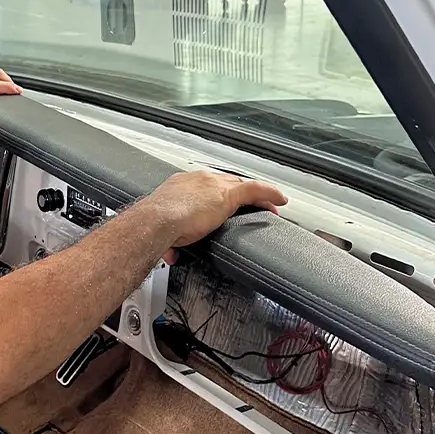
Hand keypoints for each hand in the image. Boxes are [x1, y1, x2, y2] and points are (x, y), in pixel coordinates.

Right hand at [147, 171, 286, 264]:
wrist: (157, 220)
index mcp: (181, 186)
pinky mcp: (228, 195)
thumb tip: (171, 253)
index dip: (218, 194)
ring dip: (256, 196)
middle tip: (250, 204)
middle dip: (239, 193)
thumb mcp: (165, 231)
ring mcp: (213, 185)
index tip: (222, 205)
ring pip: (242, 186)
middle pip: (226, 182)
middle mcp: (198, 180)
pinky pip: (255, 190)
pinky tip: (279, 200)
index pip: (205, 187)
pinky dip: (269, 194)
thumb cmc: (155, 226)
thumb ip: (172, 240)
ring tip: (268, 205)